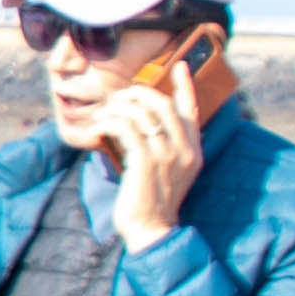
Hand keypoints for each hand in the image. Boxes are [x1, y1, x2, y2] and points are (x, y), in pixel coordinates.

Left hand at [87, 65, 207, 246]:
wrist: (152, 230)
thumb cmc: (153, 200)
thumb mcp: (168, 171)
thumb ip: (164, 146)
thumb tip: (141, 120)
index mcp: (194, 151)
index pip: (193, 110)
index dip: (185, 86)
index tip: (181, 65)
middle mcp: (185, 150)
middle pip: (163, 105)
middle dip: (138, 93)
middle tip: (120, 97)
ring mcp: (166, 156)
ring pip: (143, 113)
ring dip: (119, 107)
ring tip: (106, 113)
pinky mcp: (145, 162)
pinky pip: (126, 129)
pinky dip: (110, 122)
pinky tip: (100, 126)